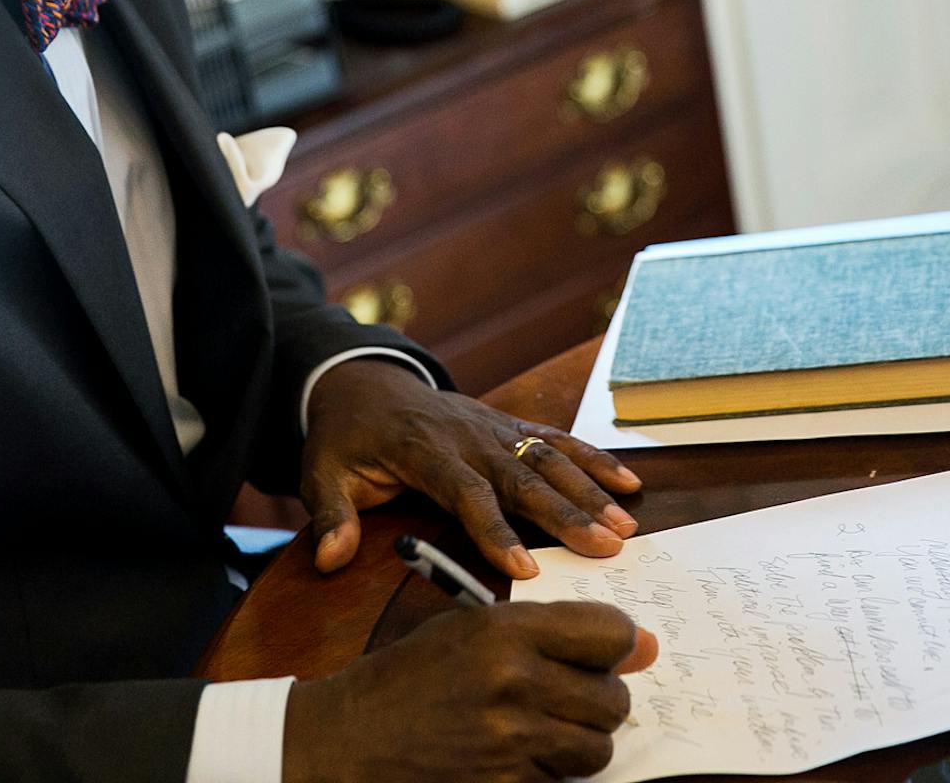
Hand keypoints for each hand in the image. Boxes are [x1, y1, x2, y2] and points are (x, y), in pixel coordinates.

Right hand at [281, 601, 657, 782]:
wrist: (347, 740)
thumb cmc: (408, 679)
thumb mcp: (469, 631)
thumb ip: (554, 633)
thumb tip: (645, 646)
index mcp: (505, 630)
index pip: (610, 631)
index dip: (616, 645)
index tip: (605, 655)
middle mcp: (513, 682)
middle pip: (613, 698)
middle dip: (597, 700)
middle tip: (563, 700)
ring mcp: (510, 743)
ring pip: (597, 748)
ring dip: (578, 742)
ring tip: (537, 730)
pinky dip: (547, 773)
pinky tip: (511, 758)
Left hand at [300, 359, 641, 578]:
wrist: (364, 382)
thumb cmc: (345, 438)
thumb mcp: (321, 473)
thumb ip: (330, 516)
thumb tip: (330, 560)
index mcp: (423, 451)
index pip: (465, 493)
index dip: (495, 530)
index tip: (526, 568)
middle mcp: (467, 436)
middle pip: (522, 477)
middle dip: (566, 513)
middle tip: (607, 547)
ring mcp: (492, 427)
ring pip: (548, 458)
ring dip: (590, 490)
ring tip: (626, 525)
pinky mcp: (508, 425)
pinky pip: (556, 440)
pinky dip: (594, 459)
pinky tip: (628, 482)